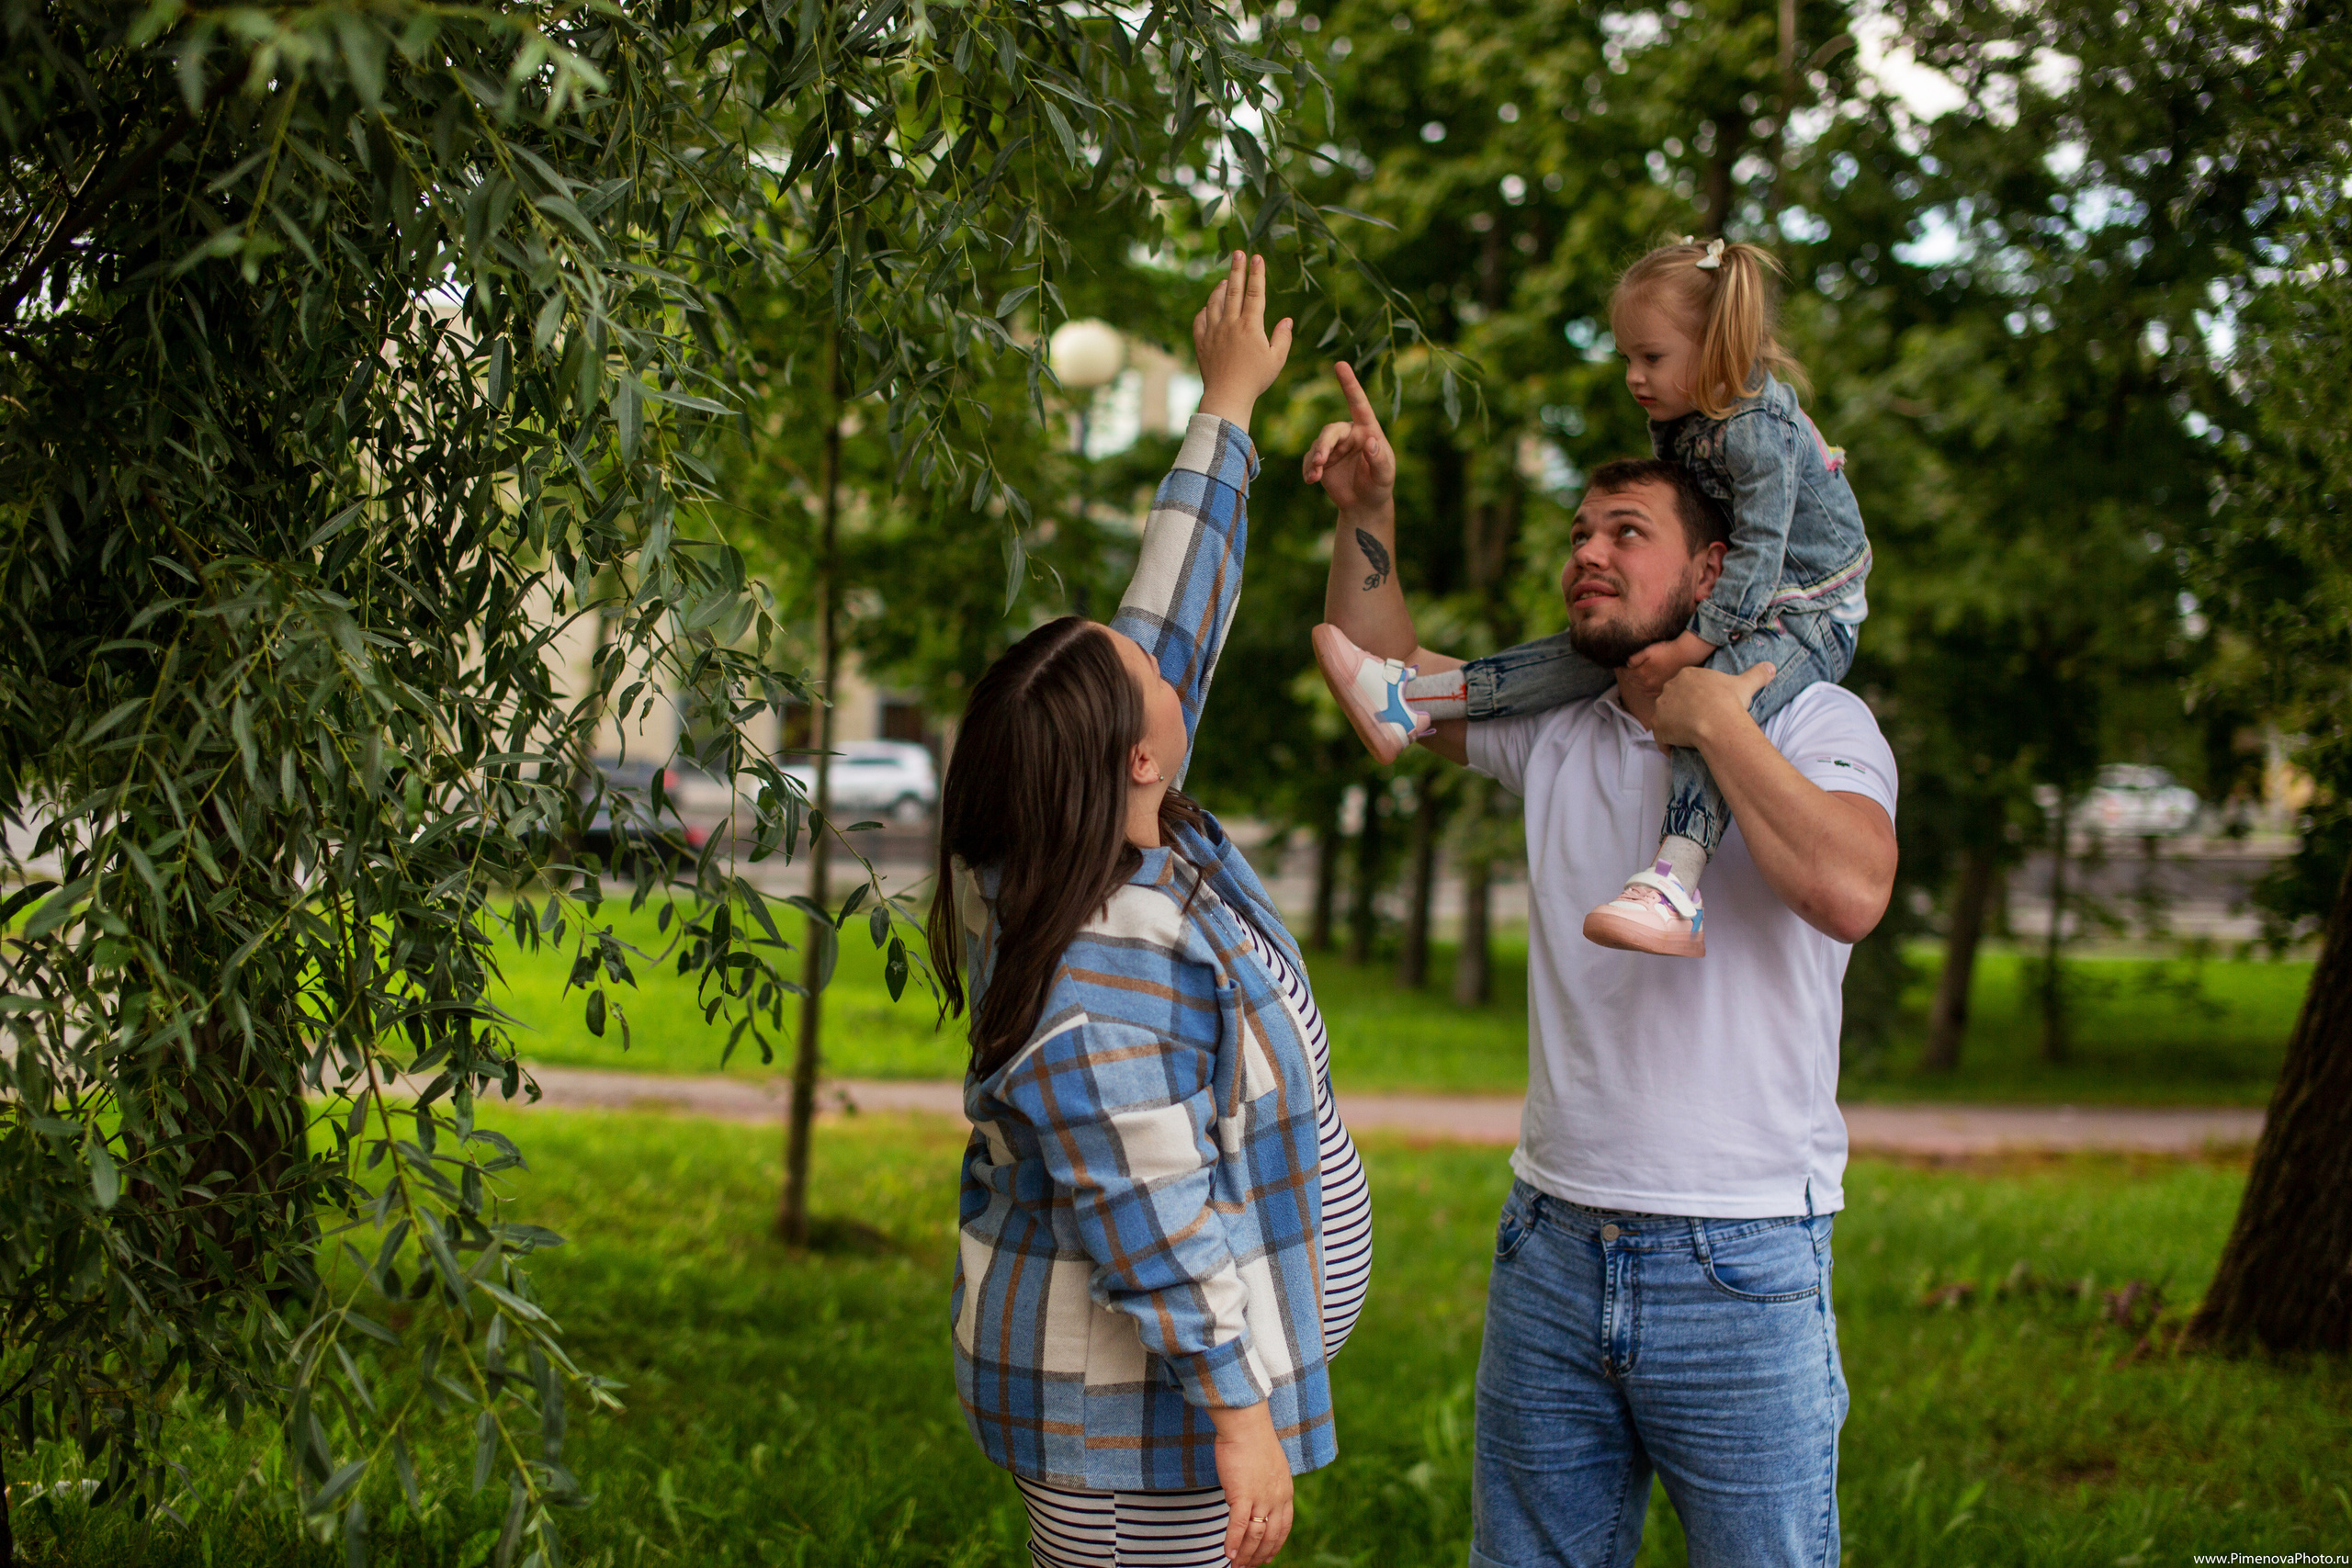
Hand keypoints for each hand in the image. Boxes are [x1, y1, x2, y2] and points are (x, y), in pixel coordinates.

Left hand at [1193, 251, 1293, 431]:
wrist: (1226, 396)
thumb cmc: (1255, 380)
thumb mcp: (1276, 360)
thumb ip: (1282, 338)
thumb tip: (1287, 320)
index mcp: (1250, 326)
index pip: (1255, 293)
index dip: (1257, 274)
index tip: (1257, 257)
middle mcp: (1230, 324)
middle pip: (1233, 290)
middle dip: (1237, 269)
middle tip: (1238, 253)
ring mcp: (1213, 332)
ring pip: (1215, 302)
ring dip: (1221, 288)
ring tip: (1226, 280)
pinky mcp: (1201, 342)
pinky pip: (1201, 319)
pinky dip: (1206, 310)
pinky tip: (1210, 307)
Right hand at [1209, 1404, 1292, 1565]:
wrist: (1246, 1425)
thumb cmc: (1252, 1440)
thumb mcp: (1270, 1465)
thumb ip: (1268, 1484)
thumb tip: (1258, 1494)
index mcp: (1285, 1491)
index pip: (1284, 1527)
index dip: (1276, 1545)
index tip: (1269, 1557)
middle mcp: (1276, 1498)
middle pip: (1270, 1536)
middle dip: (1259, 1555)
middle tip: (1249, 1567)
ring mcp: (1260, 1497)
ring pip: (1255, 1535)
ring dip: (1246, 1554)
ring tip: (1237, 1566)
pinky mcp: (1242, 1494)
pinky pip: (1238, 1526)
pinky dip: (1233, 1542)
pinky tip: (1228, 1554)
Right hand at [1301, 361, 1396, 516]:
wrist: (1364, 505)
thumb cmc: (1380, 485)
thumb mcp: (1385, 474)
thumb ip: (1379, 458)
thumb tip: (1371, 441)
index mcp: (1367, 430)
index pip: (1359, 404)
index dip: (1349, 384)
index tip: (1340, 364)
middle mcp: (1349, 434)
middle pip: (1331, 430)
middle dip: (1324, 445)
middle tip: (1320, 461)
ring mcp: (1334, 447)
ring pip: (1319, 444)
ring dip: (1315, 458)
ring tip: (1315, 474)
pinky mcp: (1321, 461)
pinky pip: (1309, 460)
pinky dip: (1308, 469)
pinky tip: (1311, 480)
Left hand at [1623, 630, 1718, 707]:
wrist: (1682, 656)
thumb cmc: (1665, 651)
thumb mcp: (1648, 650)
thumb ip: (1635, 658)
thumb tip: (1626, 664)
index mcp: (1641, 673)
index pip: (1626, 673)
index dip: (1621, 668)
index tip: (1619, 664)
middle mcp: (1646, 683)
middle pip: (1631, 681)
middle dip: (1627, 674)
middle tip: (1626, 668)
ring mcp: (1654, 687)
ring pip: (1638, 687)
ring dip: (1634, 682)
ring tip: (1633, 674)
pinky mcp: (1661, 689)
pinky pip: (1648, 693)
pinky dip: (1643, 689)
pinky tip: (1643, 684)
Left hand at [1652, 661, 1775, 751]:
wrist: (1718, 722)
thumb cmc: (1731, 701)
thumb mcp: (1746, 684)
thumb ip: (1757, 674)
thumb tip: (1771, 667)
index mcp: (1688, 674)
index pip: (1687, 686)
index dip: (1695, 698)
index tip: (1705, 709)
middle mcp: (1670, 688)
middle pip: (1673, 700)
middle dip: (1682, 711)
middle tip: (1698, 724)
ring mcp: (1661, 707)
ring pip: (1665, 718)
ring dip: (1674, 727)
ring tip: (1690, 737)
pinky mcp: (1658, 727)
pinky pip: (1661, 739)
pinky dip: (1668, 746)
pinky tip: (1681, 751)